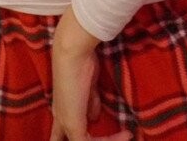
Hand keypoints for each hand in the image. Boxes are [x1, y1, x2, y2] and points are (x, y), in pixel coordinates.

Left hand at [51, 8, 130, 140]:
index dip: (78, 133)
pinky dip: (110, 140)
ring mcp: (66, 123)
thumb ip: (91, 101)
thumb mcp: (88, 85)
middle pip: (60, 139)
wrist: (72, 53)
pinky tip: (126, 135)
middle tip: (115, 137)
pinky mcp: (73, 126)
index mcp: (61, 108)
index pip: (61, 131)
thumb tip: (94, 116)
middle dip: (86, 140)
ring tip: (126, 137)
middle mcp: (60, 118)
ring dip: (106, 140)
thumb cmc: (81, 60)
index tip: (98, 123)